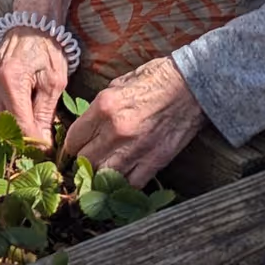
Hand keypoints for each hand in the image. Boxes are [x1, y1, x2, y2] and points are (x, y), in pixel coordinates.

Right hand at [0, 29, 68, 148]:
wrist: (30, 23)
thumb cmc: (47, 49)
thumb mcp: (54, 82)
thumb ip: (45, 113)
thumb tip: (42, 142)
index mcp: (11, 81)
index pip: (19, 124)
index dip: (33, 142)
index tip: (46, 152)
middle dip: (13, 143)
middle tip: (32, 152)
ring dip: (5, 134)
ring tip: (25, 142)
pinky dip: (1, 121)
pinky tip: (15, 127)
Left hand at [62, 56, 202, 187]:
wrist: (192, 86)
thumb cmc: (155, 79)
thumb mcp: (118, 84)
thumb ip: (99, 109)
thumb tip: (87, 127)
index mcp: (104, 107)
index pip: (73, 140)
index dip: (72, 147)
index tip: (76, 149)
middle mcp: (116, 131)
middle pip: (85, 161)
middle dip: (82, 163)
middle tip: (86, 162)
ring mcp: (136, 148)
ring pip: (104, 177)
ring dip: (100, 177)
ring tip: (101, 174)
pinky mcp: (155, 161)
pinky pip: (131, 184)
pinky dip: (124, 185)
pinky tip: (123, 179)